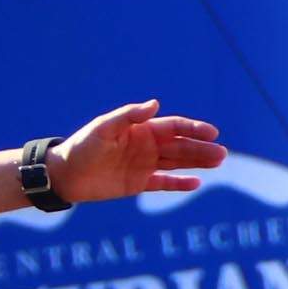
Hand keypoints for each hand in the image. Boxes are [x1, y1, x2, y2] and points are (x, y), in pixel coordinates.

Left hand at [47, 102, 223, 205]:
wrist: (65, 174)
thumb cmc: (82, 146)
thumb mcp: (104, 127)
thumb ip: (129, 116)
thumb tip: (155, 104)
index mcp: (141, 130)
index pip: (174, 126)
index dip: (193, 128)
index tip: (212, 132)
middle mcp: (146, 146)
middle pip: (180, 146)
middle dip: (201, 148)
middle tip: (222, 153)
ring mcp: (143, 165)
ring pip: (177, 163)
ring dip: (197, 162)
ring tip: (219, 162)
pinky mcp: (138, 184)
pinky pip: (164, 183)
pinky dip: (179, 184)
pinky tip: (197, 183)